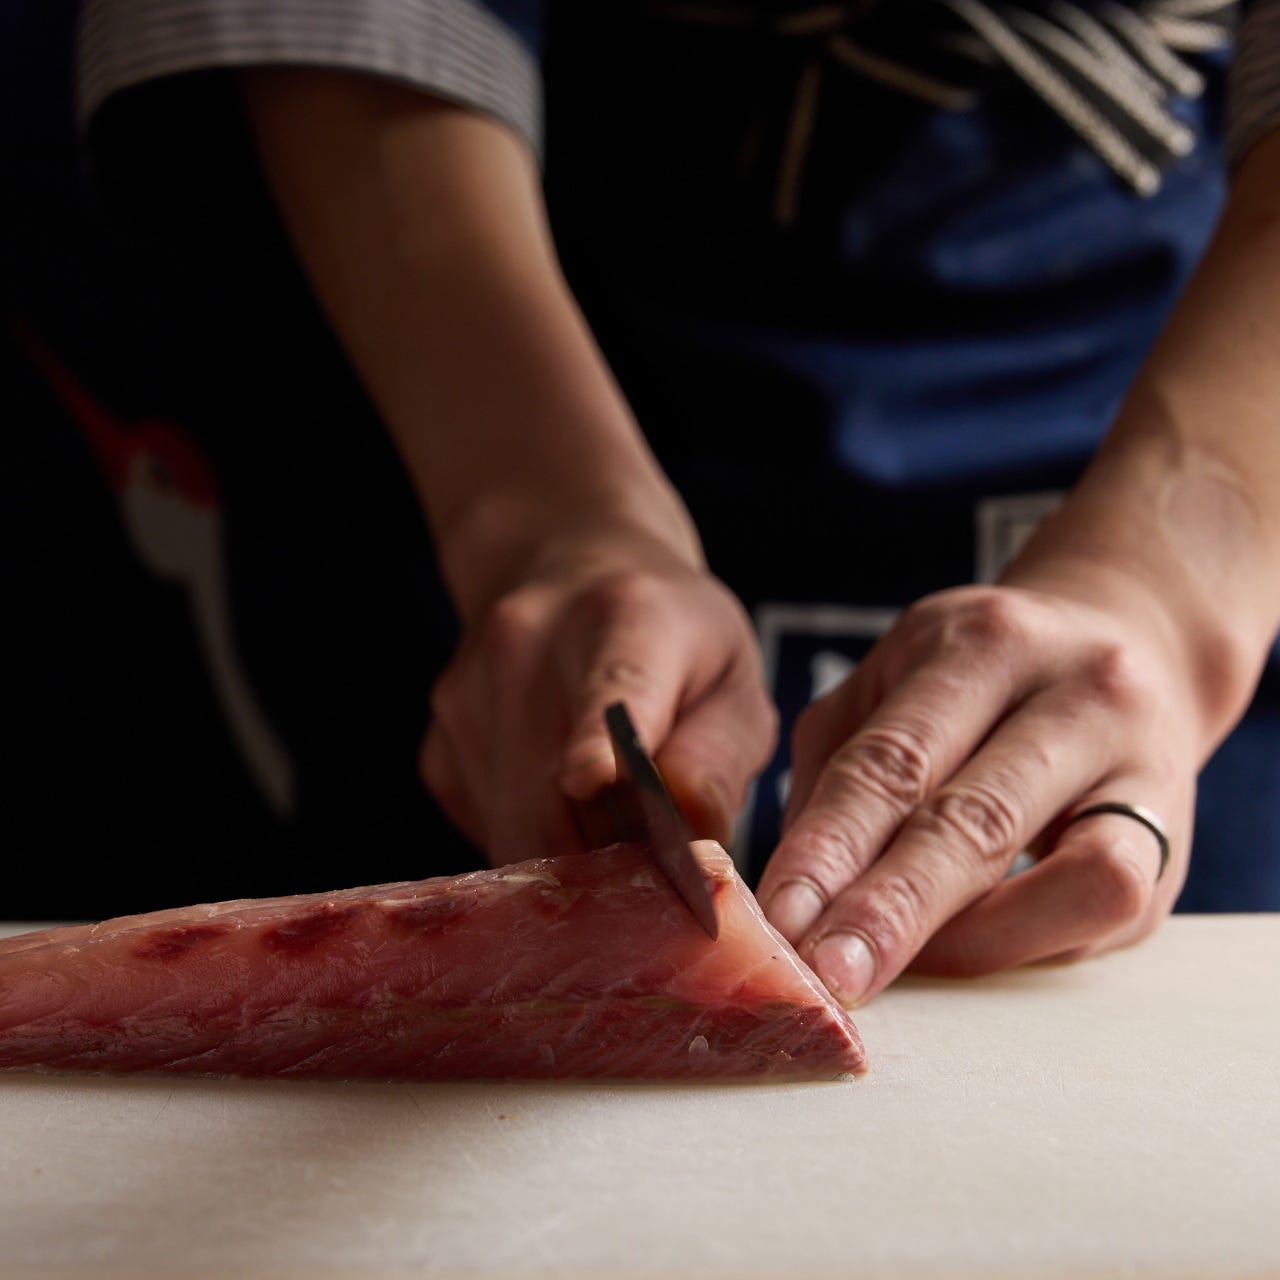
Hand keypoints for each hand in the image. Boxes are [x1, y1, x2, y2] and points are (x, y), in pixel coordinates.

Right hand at [420, 529, 777, 865]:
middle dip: (607, 859)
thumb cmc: (672, 639)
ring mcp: (467, 696)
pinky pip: (488, 832)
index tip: (590, 775)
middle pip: (550, 797)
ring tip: (615, 814)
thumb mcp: (734, 681)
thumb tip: (693, 830)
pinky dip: (532, 840)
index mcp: (624, 618)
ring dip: (571, 854)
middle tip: (657, 862)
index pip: (609, 685)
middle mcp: (524, 644)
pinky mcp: (436, 746)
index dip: (596, 737)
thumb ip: (720, 754)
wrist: (573, 572)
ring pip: (514, 830)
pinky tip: (562, 798)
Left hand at [755, 573, 1204, 1005]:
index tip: (779, 922)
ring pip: (1068, 874)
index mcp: (980, 643)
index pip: (891, 760)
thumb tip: (794, 894)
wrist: (1128, 642)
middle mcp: (1074, 689)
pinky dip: (1030, 937)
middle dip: (888, 910)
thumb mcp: (893, 686)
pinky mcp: (1171, 834)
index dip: (829, 849)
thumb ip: (837, 772)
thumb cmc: (978, 681)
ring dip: (968, 942)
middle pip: (974, 818)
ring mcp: (1139, 760)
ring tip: (891, 973)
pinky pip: (1107, 900)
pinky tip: (968, 948)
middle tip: (827, 976)